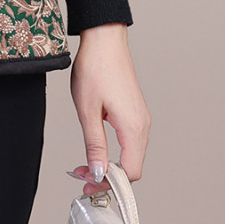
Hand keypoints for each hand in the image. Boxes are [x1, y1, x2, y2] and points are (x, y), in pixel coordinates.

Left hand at [67, 23, 149, 193]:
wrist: (104, 38)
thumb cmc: (95, 67)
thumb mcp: (87, 109)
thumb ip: (95, 145)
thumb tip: (98, 173)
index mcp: (133, 126)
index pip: (129, 172)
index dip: (108, 184)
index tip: (87, 185)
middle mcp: (142, 124)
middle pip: (132, 166)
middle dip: (108, 177)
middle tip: (82, 176)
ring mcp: (140, 118)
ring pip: (131, 155)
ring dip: (111, 165)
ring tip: (86, 164)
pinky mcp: (135, 112)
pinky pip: (130, 141)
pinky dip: (116, 151)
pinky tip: (98, 148)